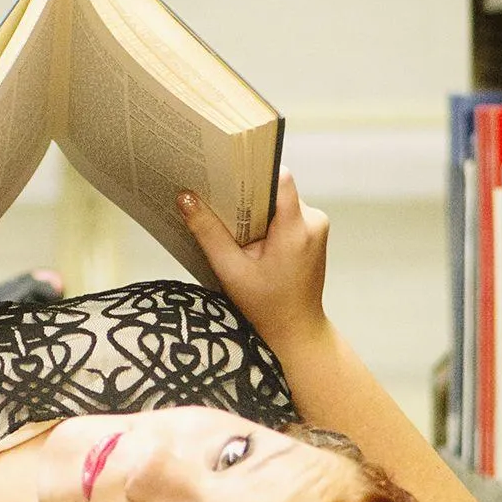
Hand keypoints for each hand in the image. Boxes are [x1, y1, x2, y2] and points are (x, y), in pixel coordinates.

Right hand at [181, 171, 329, 355]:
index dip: (252, 170)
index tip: (225, 171)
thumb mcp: (230, 270)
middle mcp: (312, 220)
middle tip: (216, 199)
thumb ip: (207, 232)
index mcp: (297, 228)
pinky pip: (284, 214)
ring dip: (254, 210)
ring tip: (229, 224)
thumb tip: (185, 198)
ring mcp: (315, 226)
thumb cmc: (265, 306)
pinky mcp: (311, 232)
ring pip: (278, 201)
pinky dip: (263, 221)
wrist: (295, 331)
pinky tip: (245, 236)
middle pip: (275, 189)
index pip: (279, 178)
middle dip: (246, 195)